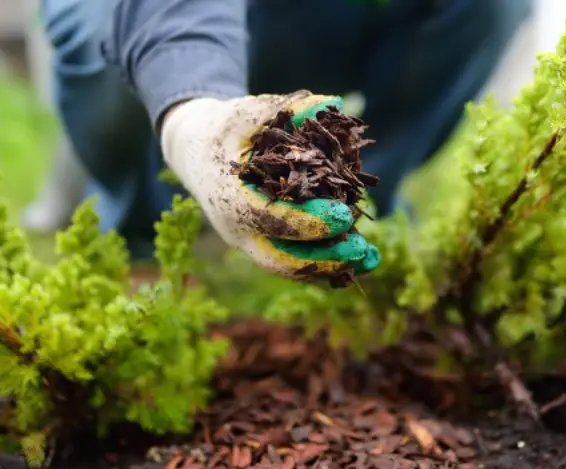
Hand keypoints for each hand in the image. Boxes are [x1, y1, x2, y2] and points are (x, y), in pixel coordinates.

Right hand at [161, 90, 379, 281]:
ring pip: (290, 267)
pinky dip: (326, 263)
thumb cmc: (224, 128)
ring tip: (371, 260)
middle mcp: (237, 229)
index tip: (344, 216)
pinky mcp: (263, 244)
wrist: (194, 151)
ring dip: (331, 267)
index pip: (270, 219)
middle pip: (280, 259)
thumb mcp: (247, 112)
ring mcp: (249, 242)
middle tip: (362, 249)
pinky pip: (294, 262)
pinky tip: (360, 259)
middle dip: (323, 259)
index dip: (308, 222)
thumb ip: (287, 108)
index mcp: (230, 198)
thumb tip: (331, 104)